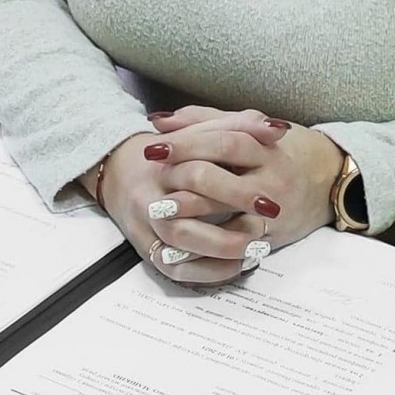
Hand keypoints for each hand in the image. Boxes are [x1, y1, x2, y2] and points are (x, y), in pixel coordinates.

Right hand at [89, 129, 285, 286]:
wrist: (117, 167)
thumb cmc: (170, 151)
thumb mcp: (201, 130)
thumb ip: (238, 125)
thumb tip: (277, 128)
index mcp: (167, 157)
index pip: (199, 166)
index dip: (235, 185)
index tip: (268, 200)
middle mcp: (153, 188)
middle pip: (188, 204)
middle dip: (230, 214)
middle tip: (267, 224)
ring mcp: (146, 219)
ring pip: (180, 239)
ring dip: (222, 248)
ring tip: (256, 247)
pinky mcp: (146, 247)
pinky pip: (175, 268)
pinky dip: (208, 270)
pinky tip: (236, 265)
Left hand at [144, 115, 343, 267]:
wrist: (328, 182)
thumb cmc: (282, 151)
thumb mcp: (251, 128)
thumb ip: (206, 121)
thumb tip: (160, 122)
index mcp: (266, 147)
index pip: (225, 140)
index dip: (189, 142)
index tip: (154, 146)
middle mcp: (272, 178)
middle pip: (226, 175)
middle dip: (186, 174)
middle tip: (153, 175)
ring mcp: (273, 213)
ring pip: (232, 216)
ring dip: (194, 213)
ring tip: (161, 210)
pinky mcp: (270, 239)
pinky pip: (237, 246)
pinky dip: (208, 248)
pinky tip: (180, 246)